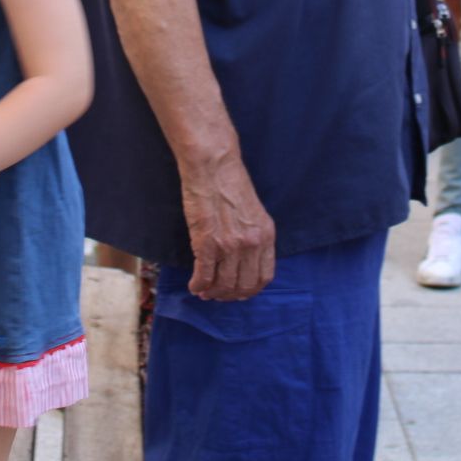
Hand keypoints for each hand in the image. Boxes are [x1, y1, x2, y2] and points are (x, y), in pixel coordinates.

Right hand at [180, 153, 275, 300]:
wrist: (213, 165)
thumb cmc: (229, 183)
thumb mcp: (253, 212)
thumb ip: (252, 236)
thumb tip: (242, 260)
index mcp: (266, 235)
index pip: (264, 277)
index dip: (250, 290)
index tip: (238, 292)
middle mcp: (252, 244)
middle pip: (244, 285)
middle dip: (229, 295)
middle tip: (218, 295)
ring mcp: (230, 245)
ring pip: (224, 284)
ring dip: (212, 293)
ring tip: (204, 291)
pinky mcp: (207, 243)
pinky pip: (204, 276)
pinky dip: (198, 285)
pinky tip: (194, 285)